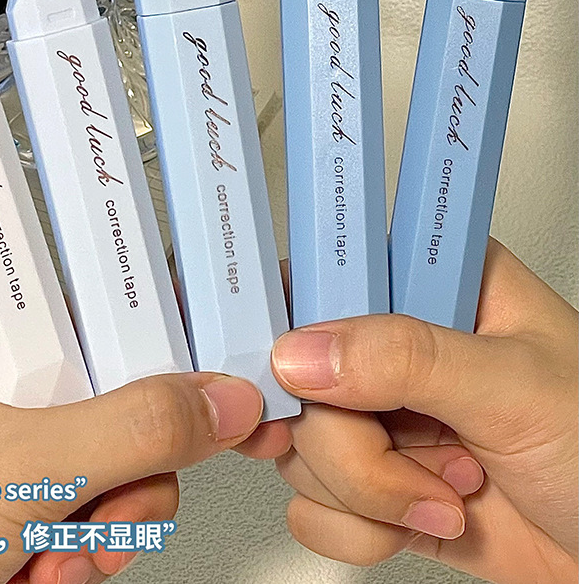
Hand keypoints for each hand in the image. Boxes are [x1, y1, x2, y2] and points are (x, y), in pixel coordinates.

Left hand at [0, 274, 263, 583]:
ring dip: (93, 524)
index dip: (156, 329)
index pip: (88, 291)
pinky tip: (31, 576)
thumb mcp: (16, 471)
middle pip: (103, 388)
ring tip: (47, 562)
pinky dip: (65, 550)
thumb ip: (136, 430)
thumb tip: (219, 399)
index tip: (212, 356)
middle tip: (104, 505)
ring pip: (92, 456)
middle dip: (117, 469)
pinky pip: (64, 502)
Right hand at [270, 239, 577, 582]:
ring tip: (446, 491)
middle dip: (350, 440)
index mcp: (434, 281)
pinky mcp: (373, 480)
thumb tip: (304, 351)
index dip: (292, 313)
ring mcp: (380, 413)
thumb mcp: (516, 388)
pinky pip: (309, 502)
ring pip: (298, 443)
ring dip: (368, 491)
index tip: (281, 364)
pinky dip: (362, 528)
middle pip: (297, 372)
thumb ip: (410, 358)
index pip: (328, 267)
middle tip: (413, 454)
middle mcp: (396, 343)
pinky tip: (426, 518)